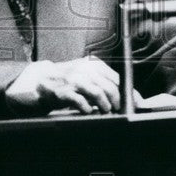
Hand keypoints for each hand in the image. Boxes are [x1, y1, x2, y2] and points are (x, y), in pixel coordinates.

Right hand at [6, 57, 120, 114]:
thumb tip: (125, 96)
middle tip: (118, 109)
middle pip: (109, 87)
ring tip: (106, 111)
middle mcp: (84, 69)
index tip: (134, 103)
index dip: (127, 92)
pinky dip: (88, 109)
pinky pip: (80, 102)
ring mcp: (73, 80)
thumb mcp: (86, 74)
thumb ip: (103, 81)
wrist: (41, 80)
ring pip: (97, 93)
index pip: (117, 78)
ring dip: (105, 105)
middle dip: (117, 101)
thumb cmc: (67, 79)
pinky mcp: (63, 92)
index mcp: (93, 64)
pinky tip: (89, 111)